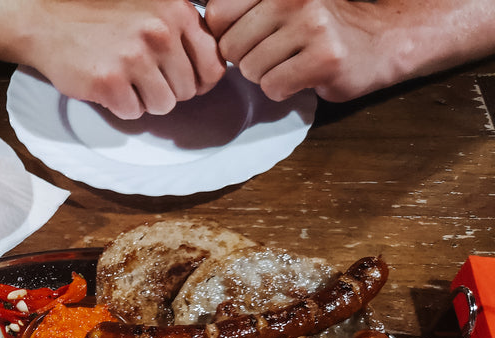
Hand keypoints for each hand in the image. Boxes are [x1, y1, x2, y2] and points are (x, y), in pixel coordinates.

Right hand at [23, 0, 225, 117]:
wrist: (47, 21)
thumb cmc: (101, 17)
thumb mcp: (152, 7)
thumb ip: (183, 31)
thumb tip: (211, 74)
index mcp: (177, 12)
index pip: (214, 66)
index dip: (198, 81)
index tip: (180, 80)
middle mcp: (160, 32)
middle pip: (187, 91)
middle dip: (167, 90)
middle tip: (141, 77)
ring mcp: (134, 58)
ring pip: (164, 105)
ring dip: (145, 100)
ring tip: (124, 80)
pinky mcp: (110, 81)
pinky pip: (134, 113)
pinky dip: (121, 106)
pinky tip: (107, 85)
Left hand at [204, 0, 385, 101]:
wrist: (382, 39)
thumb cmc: (320, 25)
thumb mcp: (279, 4)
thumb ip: (242, 9)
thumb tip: (196, 18)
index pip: (217, 14)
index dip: (224, 35)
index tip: (247, 37)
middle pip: (230, 46)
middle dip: (246, 58)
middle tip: (276, 53)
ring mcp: (312, 26)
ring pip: (250, 69)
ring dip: (265, 75)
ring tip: (292, 62)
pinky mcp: (324, 59)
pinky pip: (273, 86)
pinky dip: (282, 89)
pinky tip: (302, 76)